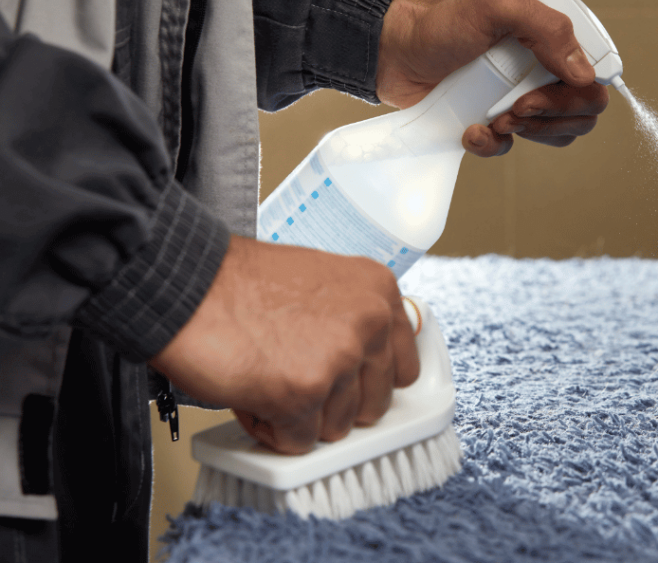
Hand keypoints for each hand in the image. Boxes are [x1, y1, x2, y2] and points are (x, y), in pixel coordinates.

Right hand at [149, 236, 418, 454]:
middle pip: (374, 403)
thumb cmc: (238, 284)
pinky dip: (271, 429)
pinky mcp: (304, 394)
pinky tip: (251, 395)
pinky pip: (298, 441)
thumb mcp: (320, 282)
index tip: (349, 386)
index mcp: (377, 291)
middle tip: (295, 380)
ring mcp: (340, 359)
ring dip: (299, 416)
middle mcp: (369, 323)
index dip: (369, 382)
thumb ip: (350, 319)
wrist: (185, 285)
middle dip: (334, 403)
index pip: (404, 366)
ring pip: (336, 428)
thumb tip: (363, 365)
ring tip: (266, 380)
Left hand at [377, 0, 608, 156]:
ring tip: (495, 119)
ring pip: (556, 133)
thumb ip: (547, 28)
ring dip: (528, 132)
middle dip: (552, 117)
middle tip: (515, 108)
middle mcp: (544, 67)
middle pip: (583, 110)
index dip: (578, 94)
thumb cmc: (441, 22)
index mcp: (553, 37)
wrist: (393, 52)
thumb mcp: (498, 6)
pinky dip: (493, 145)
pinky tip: (471, 131)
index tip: (539, 93)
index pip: (596, 76)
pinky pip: (512, 147)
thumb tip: (585, 75)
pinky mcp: (494, 121)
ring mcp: (521, 96)